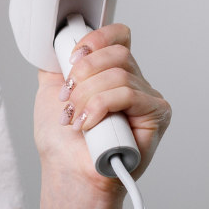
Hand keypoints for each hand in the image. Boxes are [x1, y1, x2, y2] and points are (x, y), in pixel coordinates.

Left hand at [32, 22, 172, 199]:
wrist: (69, 171)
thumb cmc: (62, 141)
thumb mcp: (50, 91)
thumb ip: (57, 64)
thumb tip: (57, 42)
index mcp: (110, 72)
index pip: (118, 36)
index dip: (96, 40)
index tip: (72, 58)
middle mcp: (133, 82)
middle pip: (116, 52)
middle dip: (83, 74)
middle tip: (68, 98)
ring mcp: (146, 97)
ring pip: (119, 74)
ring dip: (87, 96)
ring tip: (77, 118)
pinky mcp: (157, 114)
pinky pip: (127, 94)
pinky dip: (100, 106)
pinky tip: (90, 124)